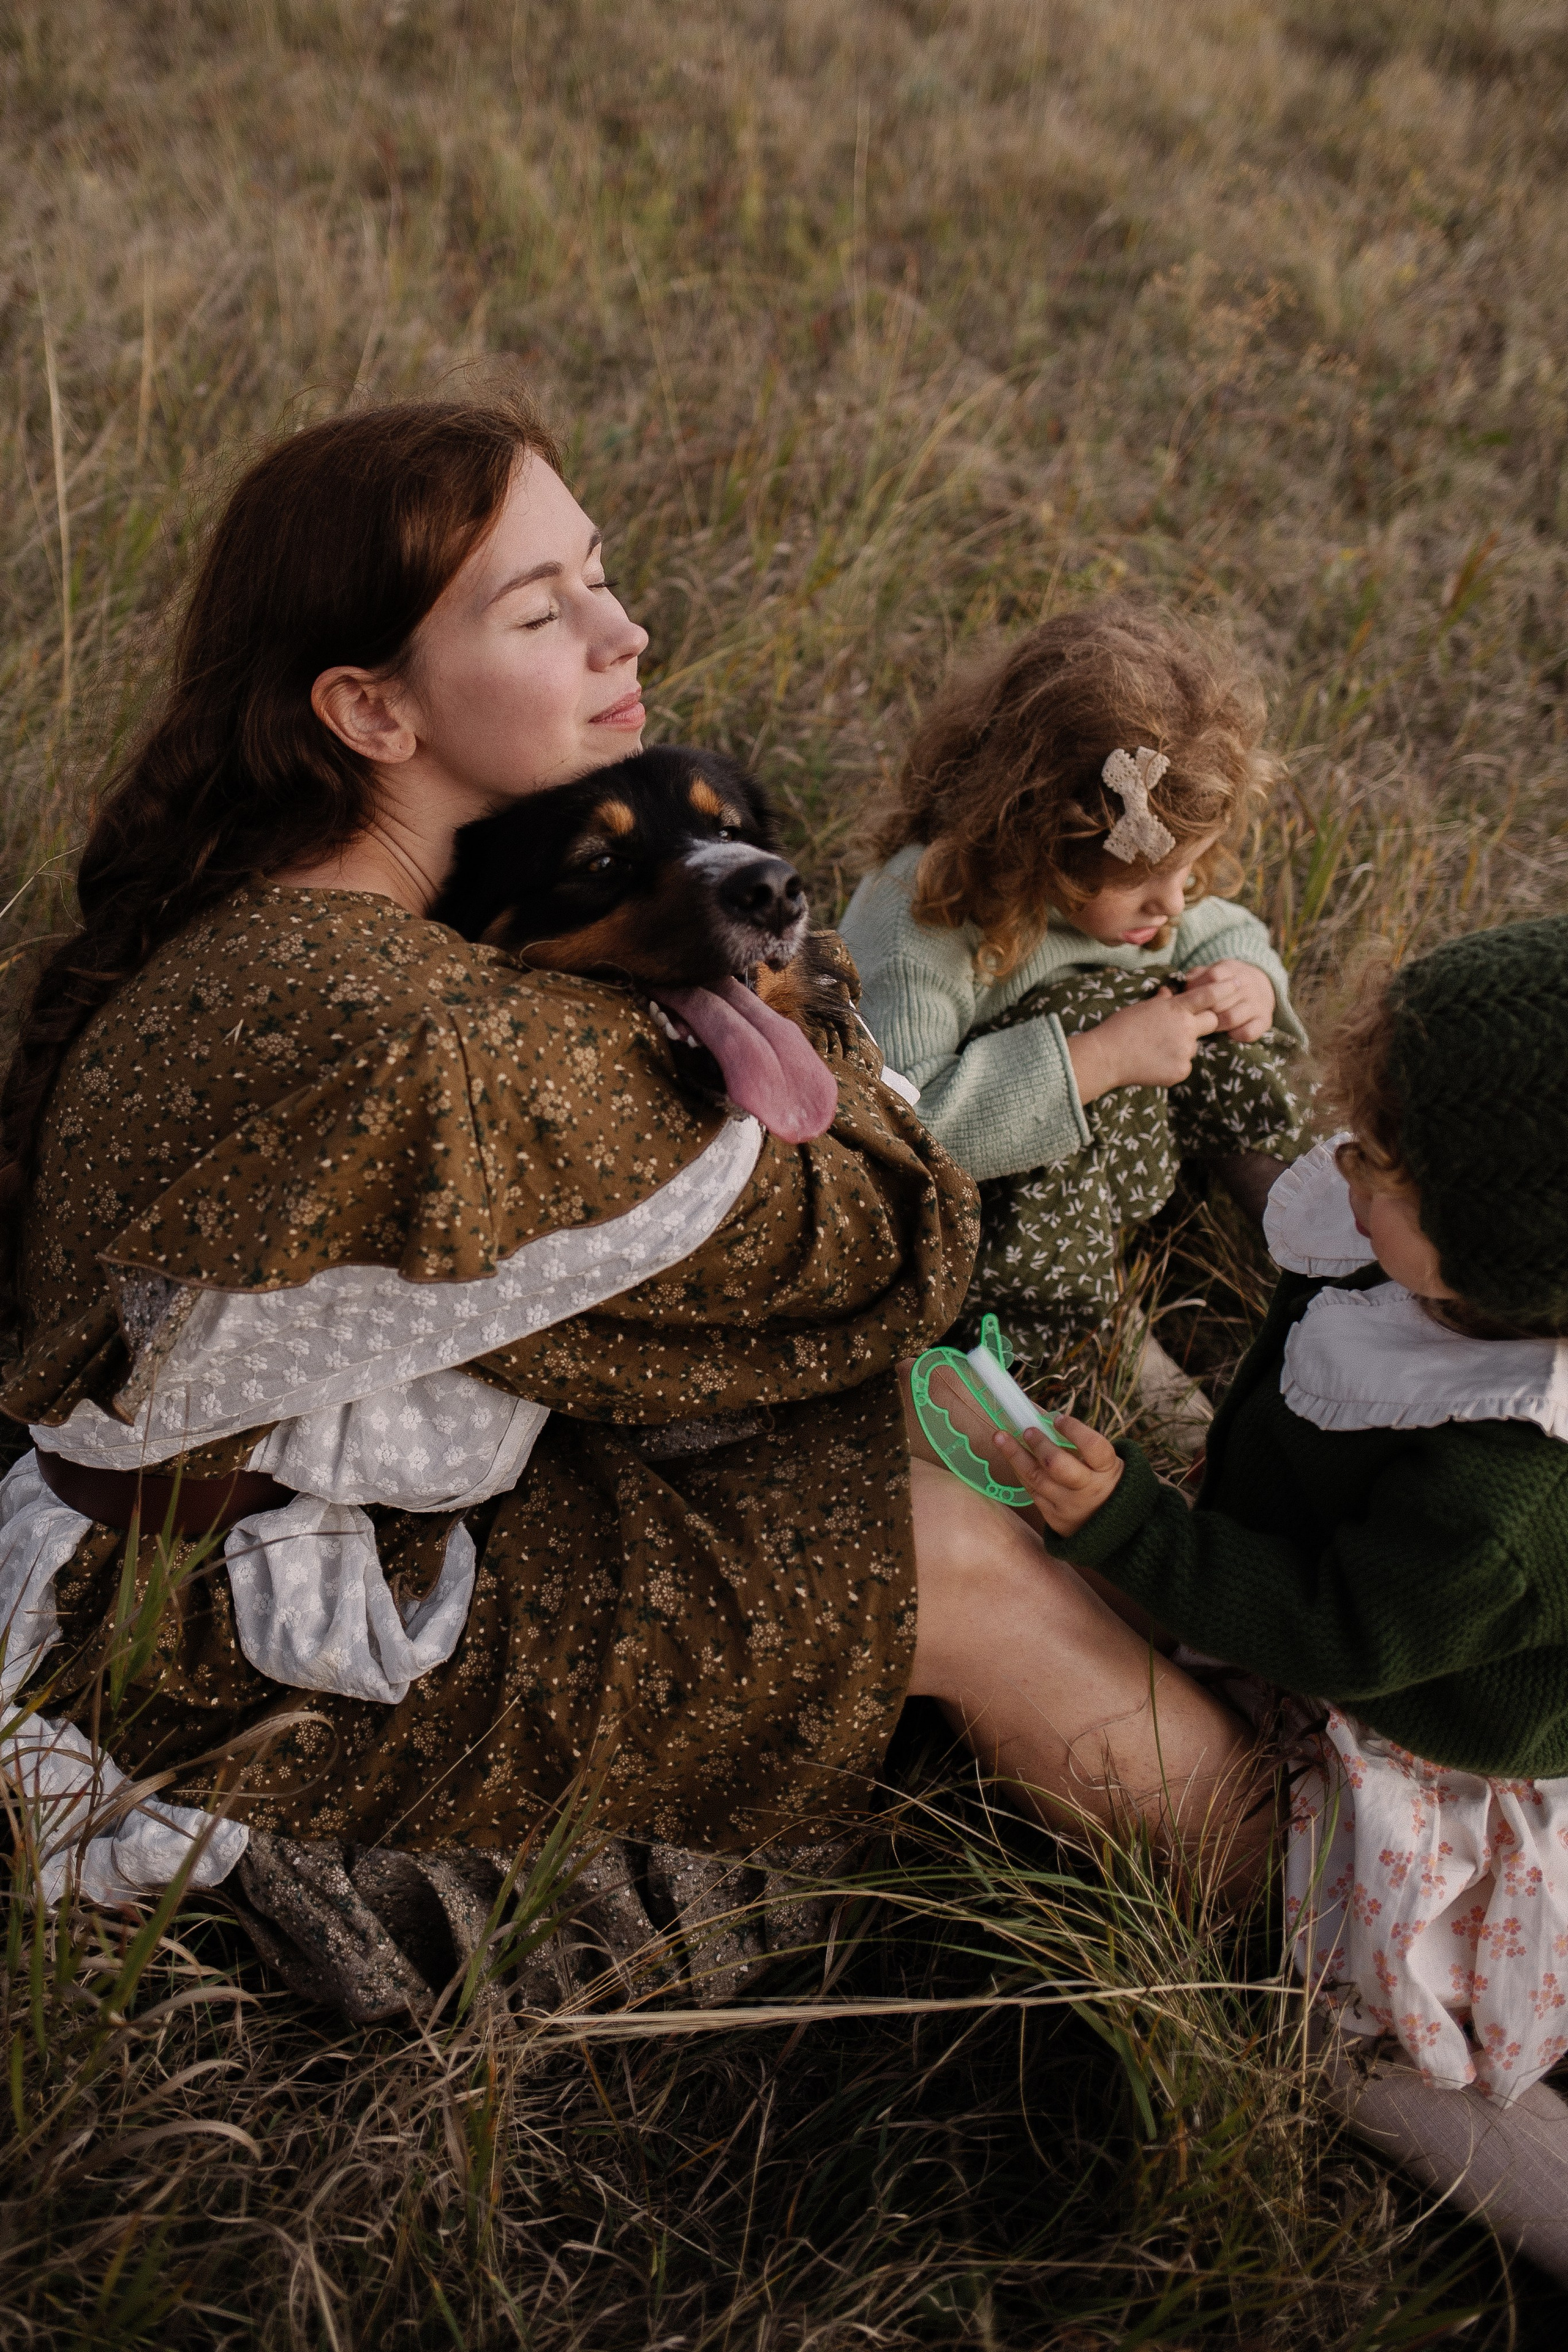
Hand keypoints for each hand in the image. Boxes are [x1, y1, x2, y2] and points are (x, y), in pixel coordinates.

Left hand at [992, 1415, 1123, 1538]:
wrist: (1107, 1524)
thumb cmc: (1100, 1479)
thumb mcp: (1102, 1461)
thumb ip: (1078, 1442)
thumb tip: (1041, 1415)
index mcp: (1106, 1469)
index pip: (1093, 1446)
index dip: (1074, 1430)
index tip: (1058, 1419)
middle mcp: (1088, 1489)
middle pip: (1059, 1466)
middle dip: (1040, 1446)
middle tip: (1027, 1430)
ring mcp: (1068, 1505)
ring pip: (1036, 1479)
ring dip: (1015, 1455)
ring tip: (1000, 1437)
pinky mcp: (1053, 1516)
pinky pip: (1031, 1490)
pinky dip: (1020, 1470)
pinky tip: (1010, 1455)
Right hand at [1065, 988, 1218, 1101]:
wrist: (1107, 1057)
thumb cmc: (1120, 1028)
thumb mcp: (1142, 1007)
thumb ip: (1161, 1001)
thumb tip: (1169, 993)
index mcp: (1176, 1009)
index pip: (1208, 995)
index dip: (1225, 989)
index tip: (1238, 984)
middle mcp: (1186, 1028)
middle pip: (1212, 1022)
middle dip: (1205, 1022)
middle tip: (1185, 1027)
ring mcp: (1185, 1051)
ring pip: (1193, 1047)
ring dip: (1181, 1046)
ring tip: (1154, 1049)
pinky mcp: (1181, 1071)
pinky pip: (1184, 1065)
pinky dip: (1173, 1064)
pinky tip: (1154, 1063)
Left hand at [1180, 959, 1275, 1043]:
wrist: (1262, 985)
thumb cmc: (1228, 981)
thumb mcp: (1214, 970)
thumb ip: (1196, 975)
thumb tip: (1183, 986)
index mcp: (1231, 969)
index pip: (1213, 977)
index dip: (1198, 990)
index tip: (1190, 1000)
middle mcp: (1247, 986)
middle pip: (1218, 1002)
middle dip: (1203, 1012)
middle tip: (1195, 1018)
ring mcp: (1257, 1003)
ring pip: (1230, 1018)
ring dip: (1215, 1025)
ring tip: (1210, 1025)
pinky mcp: (1265, 1021)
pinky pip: (1248, 1033)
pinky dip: (1235, 1035)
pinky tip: (1229, 1033)